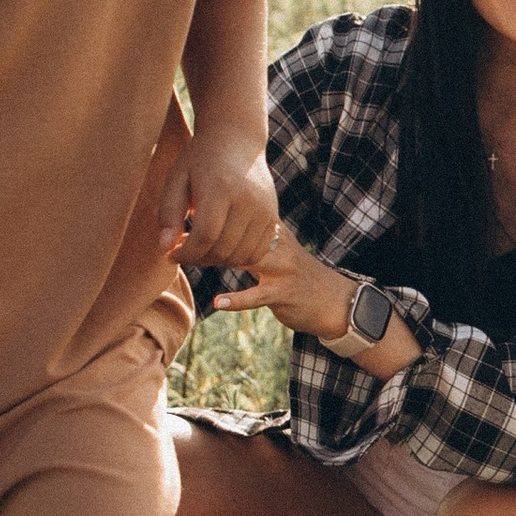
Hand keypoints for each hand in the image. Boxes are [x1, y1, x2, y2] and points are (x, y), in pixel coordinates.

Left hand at [162, 140, 279, 274]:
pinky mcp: (273, 217)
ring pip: (241, 257)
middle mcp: (248, 200)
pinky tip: (221, 246)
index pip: (205, 236)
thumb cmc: (200, 159)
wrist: (237, 139)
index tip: (171, 254)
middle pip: (223, 250)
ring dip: (217, 261)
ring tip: (202, 248)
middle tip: (185, 251)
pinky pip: (256, 253)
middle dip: (199, 259)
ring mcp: (265, 210)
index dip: (186, 254)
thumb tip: (165, 247)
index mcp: (221, 188)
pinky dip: (237, 258)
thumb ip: (169, 213)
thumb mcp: (176, 179)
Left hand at [205, 222, 365, 344]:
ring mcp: (283, 268)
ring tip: (190, 260)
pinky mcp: (284, 293)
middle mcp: (281, 245)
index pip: (244, 215)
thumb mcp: (279, 250)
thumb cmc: (297, 276)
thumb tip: (222, 225)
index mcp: (276, 232)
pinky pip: (257, 295)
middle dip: (212, 234)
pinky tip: (217, 302)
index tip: (189, 212)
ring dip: (218, 260)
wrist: (334, 301)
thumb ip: (253, 238)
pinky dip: (237, 300)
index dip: (217, 212)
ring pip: (247, 258)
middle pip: (242, 233)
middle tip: (182, 238)